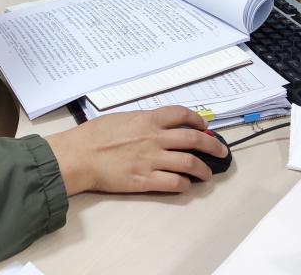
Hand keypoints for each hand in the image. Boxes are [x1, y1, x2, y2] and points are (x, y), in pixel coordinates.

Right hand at [44, 106, 228, 194]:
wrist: (80, 155)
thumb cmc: (94, 135)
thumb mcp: (121, 118)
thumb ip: (142, 122)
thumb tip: (155, 125)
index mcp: (148, 120)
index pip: (182, 115)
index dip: (198, 121)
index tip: (205, 127)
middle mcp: (155, 138)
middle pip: (194, 140)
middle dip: (213, 146)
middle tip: (221, 152)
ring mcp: (152, 160)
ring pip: (189, 163)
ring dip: (203, 169)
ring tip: (206, 174)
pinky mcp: (145, 180)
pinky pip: (174, 183)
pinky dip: (184, 184)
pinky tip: (185, 185)